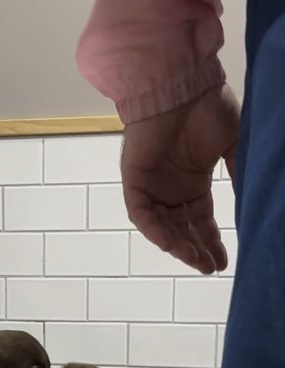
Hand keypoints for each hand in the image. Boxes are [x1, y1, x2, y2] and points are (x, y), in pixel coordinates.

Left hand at [121, 84, 240, 273]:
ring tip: (198, 263)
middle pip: (184, 230)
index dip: (212, 242)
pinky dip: (156, 231)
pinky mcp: (134, 182)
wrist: (180, 83)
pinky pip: (143, 215)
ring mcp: (152, 187)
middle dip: (197, 250)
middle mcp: (172, 188)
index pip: (201, 221)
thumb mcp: (231, 145)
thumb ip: (237, 173)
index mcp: (193, 181)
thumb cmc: (206, 106)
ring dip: (180, 247)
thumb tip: (250, 199)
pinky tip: (173, 246)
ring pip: (164, 228)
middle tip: (212, 268)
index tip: (223, 262)